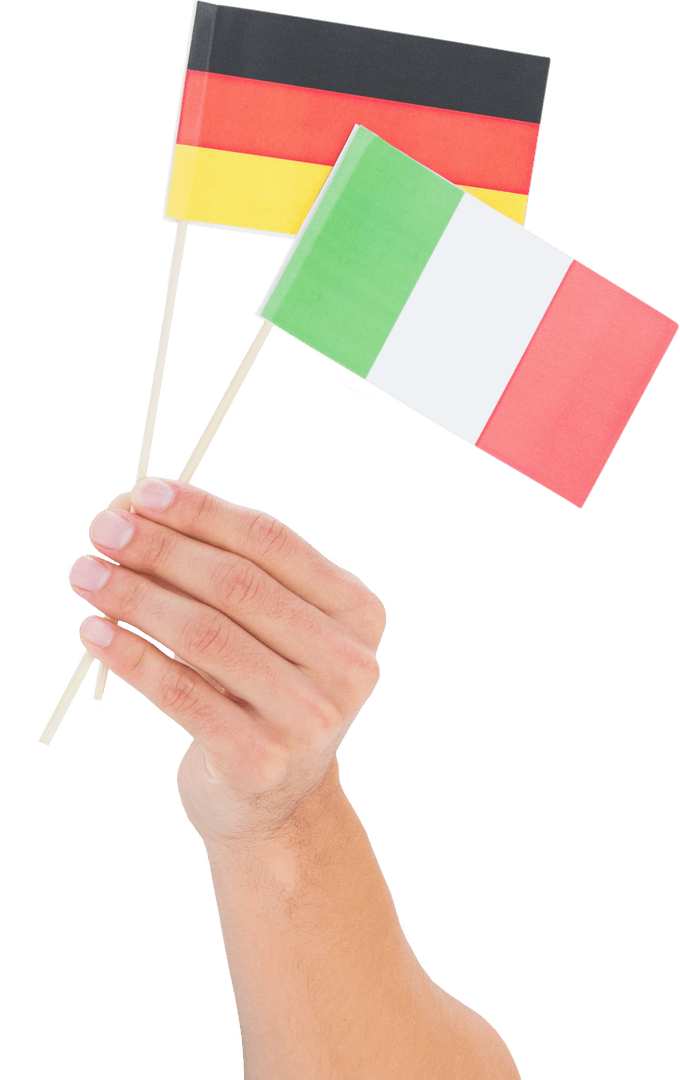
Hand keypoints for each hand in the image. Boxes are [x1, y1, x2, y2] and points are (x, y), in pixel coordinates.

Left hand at [69, 479, 385, 846]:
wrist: (278, 798)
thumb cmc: (265, 687)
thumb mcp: (269, 626)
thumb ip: (220, 568)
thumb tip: (134, 511)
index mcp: (358, 612)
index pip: (272, 543)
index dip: (203, 513)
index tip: (143, 492)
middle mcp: (347, 663)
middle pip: (238, 585)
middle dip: (161, 550)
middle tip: (101, 528)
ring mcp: (309, 716)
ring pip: (205, 636)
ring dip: (135, 596)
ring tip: (86, 573)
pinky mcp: (261, 760)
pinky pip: (181, 694)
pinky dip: (130, 657)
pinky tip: (93, 632)